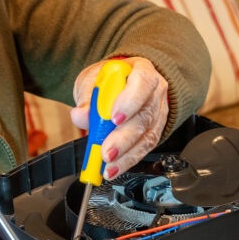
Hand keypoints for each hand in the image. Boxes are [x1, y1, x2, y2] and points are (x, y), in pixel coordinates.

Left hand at [70, 57, 168, 179]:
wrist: (121, 85)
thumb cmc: (109, 80)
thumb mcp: (93, 80)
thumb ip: (87, 96)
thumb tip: (80, 115)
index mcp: (142, 71)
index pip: (142, 83)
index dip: (129, 102)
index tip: (114, 118)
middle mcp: (155, 92)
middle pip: (144, 116)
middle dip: (123, 138)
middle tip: (106, 152)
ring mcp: (158, 114)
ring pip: (146, 136)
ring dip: (125, 155)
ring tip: (107, 166)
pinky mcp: (154, 132)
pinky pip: (143, 149)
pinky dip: (127, 161)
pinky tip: (114, 169)